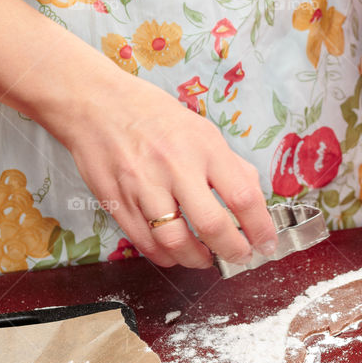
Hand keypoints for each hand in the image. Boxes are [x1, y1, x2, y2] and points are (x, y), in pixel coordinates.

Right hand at [63, 75, 276, 268]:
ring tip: (206, 258)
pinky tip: (175, 253)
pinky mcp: (116, 200)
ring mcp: (142, 185)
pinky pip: (144, 242)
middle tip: (239, 256)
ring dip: (197, 259)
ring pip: (174, 241)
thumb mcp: (203, 131)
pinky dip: (165, 256)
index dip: (260, 228)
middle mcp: (174, 167)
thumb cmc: (154, 117)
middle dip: (233, 251)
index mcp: (204, 147)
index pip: (243, 197)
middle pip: (211, 225)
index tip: (266, 244)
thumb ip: (230, 167)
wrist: (95, 103)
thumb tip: (255, 202)